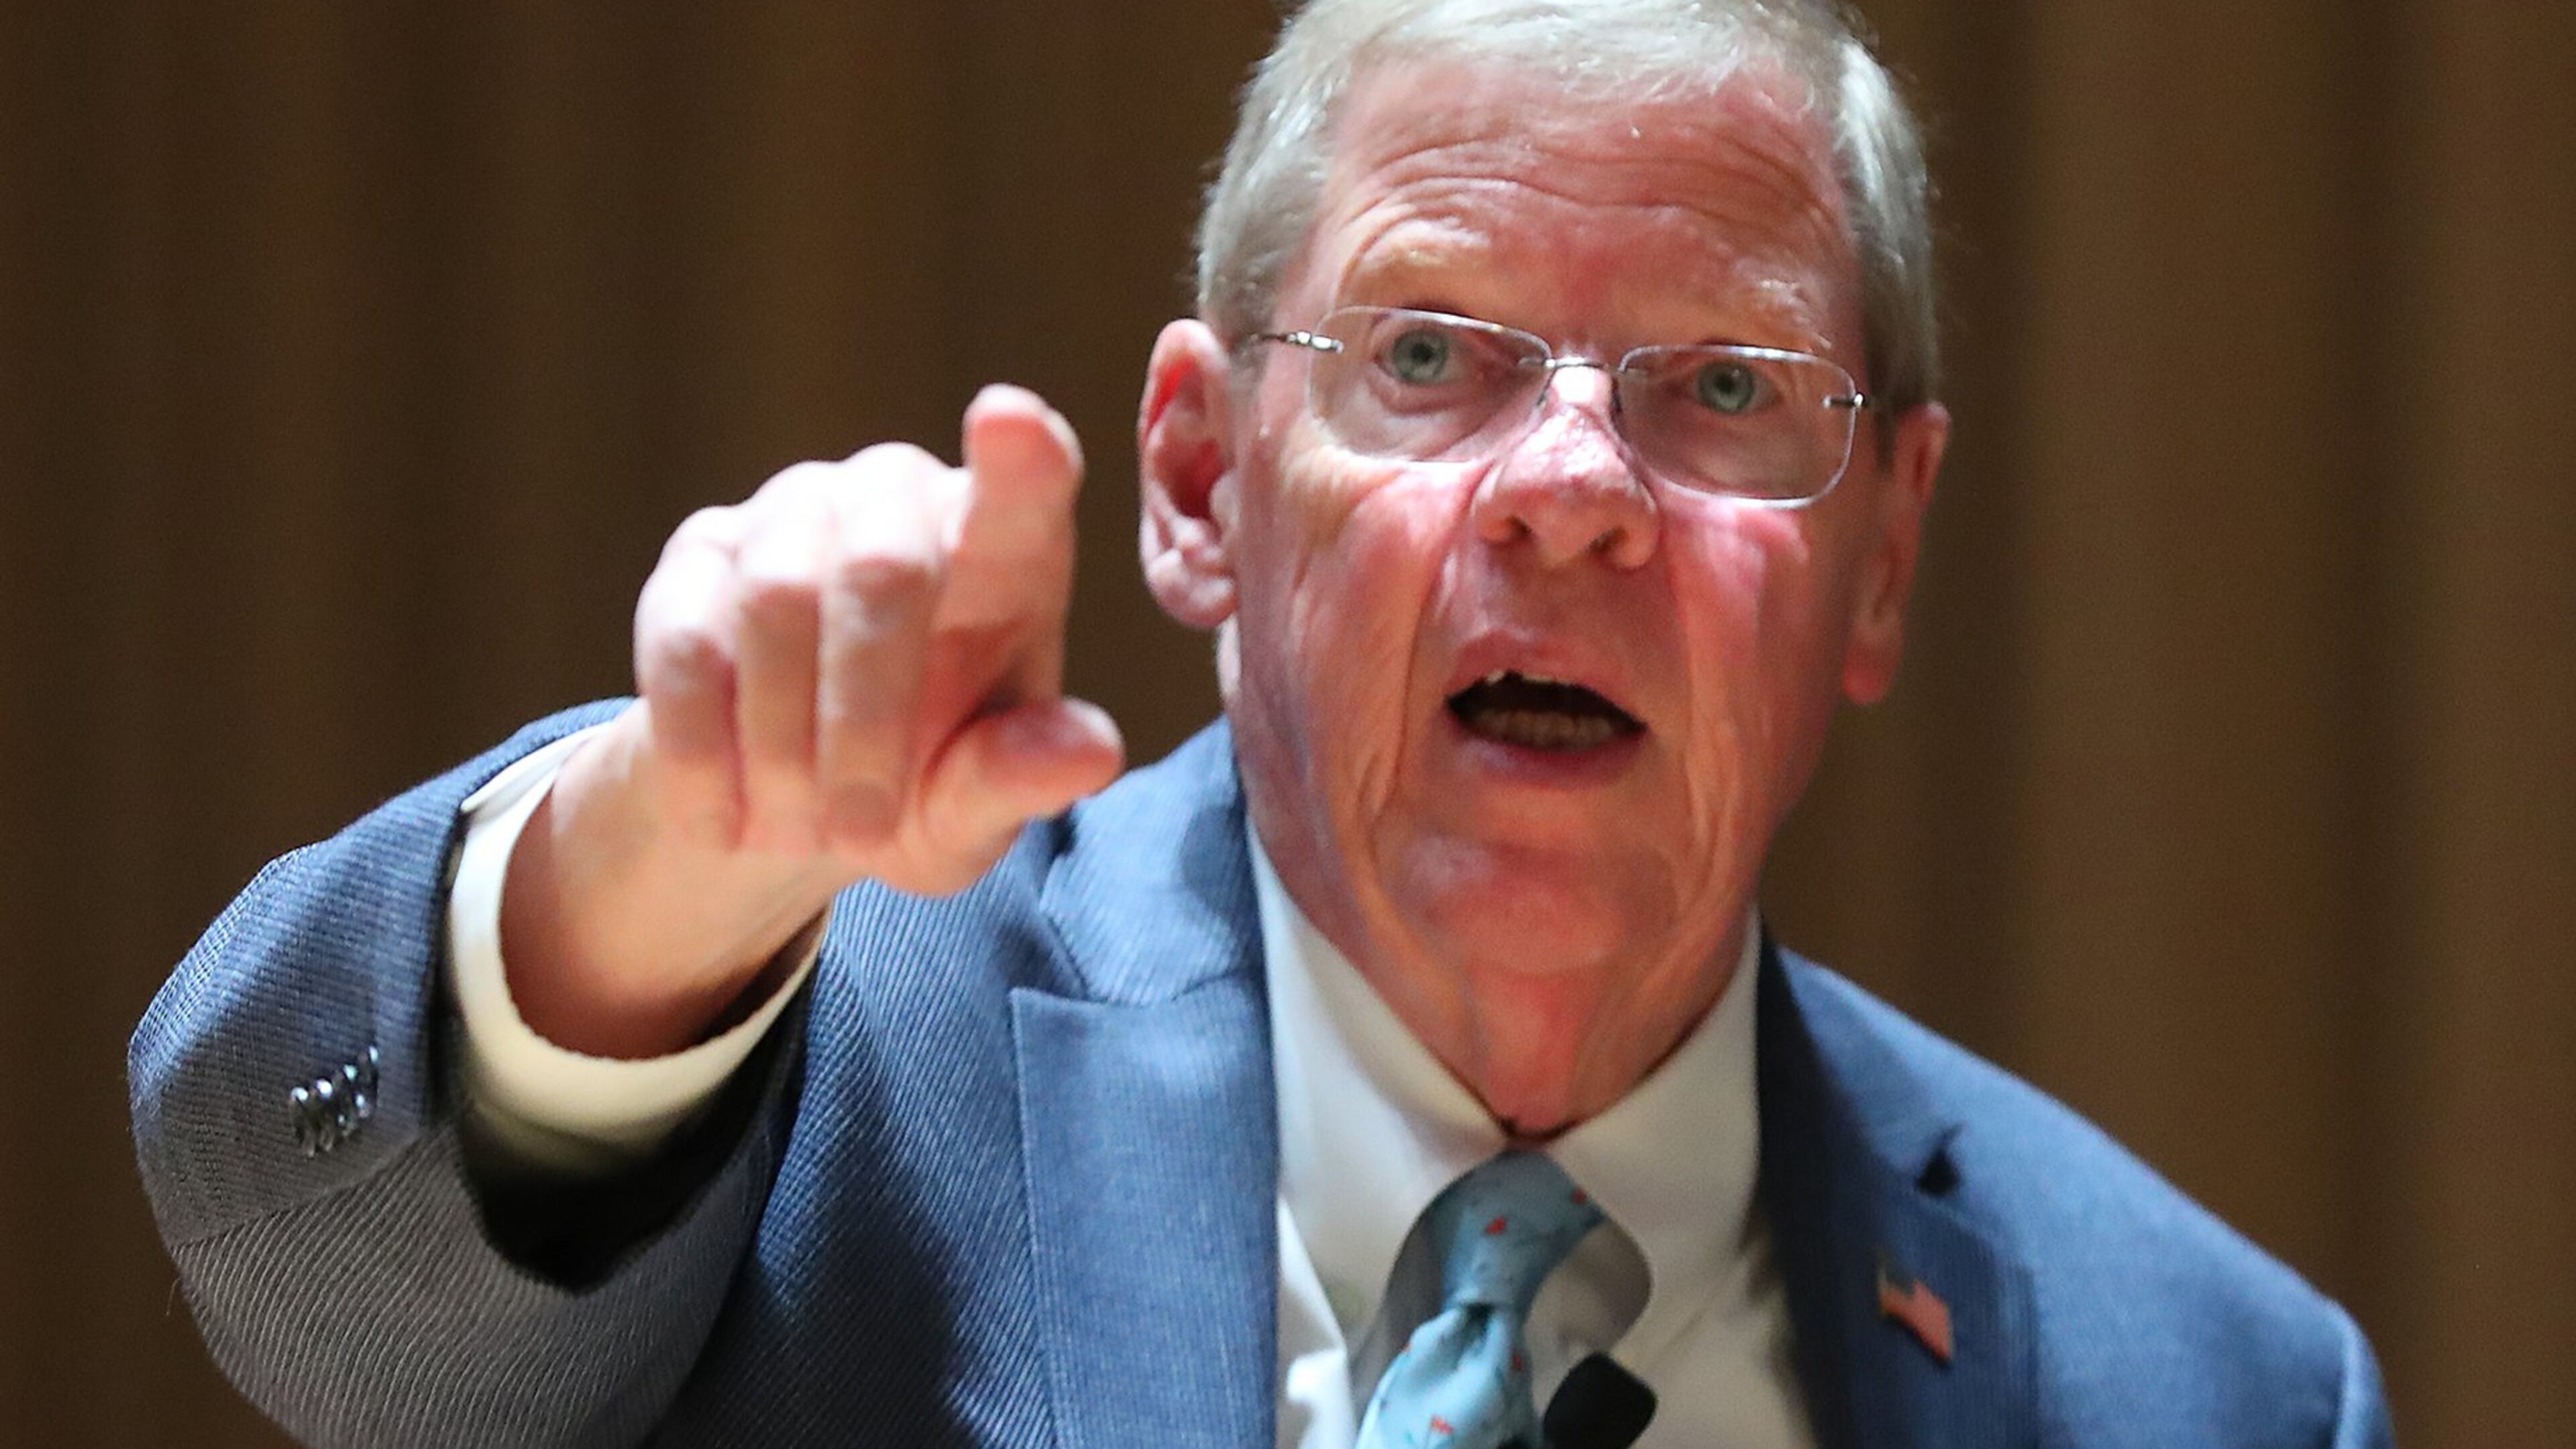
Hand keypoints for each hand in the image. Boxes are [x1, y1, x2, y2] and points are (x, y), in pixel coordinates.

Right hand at [501, 386, 1124, 1056]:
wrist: (792, 799)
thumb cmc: (923, 784)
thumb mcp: (975, 811)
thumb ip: (1021, 778)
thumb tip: (1091, 752)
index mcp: (1006, 550)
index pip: (1025, 481)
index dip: (1020, 454)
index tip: (1010, 421)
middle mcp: (900, 500)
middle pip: (884, 567)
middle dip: (866, 721)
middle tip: (860, 835)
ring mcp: (795, 511)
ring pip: (776, 601)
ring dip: (782, 746)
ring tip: (795, 835)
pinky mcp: (701, 551)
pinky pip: (688, 638)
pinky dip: (702, 748)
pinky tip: (722, 823)